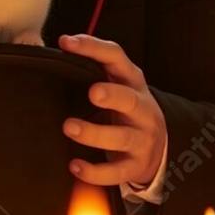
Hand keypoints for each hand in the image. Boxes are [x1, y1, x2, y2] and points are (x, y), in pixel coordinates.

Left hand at [57, 33, 166, 187]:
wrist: (158, 148)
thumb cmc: (126, 110)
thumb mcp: (117, 85)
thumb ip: (92, 68)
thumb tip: (56, 47)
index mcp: (132, 82)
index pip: (117, 58)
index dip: (93, 48)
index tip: (66, 42)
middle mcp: (141, 109)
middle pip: (130, 99)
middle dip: (113, 95)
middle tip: (92, 93)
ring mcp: (141, 139)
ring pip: (122, 136)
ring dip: (95, 133)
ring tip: (69, 127)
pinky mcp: (134, 166)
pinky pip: (115, 171)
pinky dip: (95, 172)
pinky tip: (75, 166)